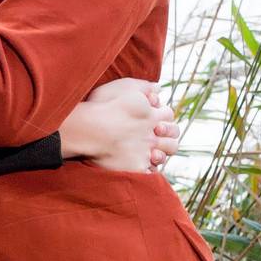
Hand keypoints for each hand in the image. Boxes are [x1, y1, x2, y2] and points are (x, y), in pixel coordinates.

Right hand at [61, 77, 178, 172]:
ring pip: (162, 156)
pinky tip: (140, 169)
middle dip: (167, 137)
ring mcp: (146, 153)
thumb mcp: (125, 87)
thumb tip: (158, 87)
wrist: (89, 129)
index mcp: (153, 115)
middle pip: (171, 138)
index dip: (162, 116)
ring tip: (149, 154)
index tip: (153, 118)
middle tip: (154, 136)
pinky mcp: (137, 168)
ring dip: (159, 155)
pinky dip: (147, 172)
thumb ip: (143, 87)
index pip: (168, 115)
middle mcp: (154, 135)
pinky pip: (148, 173)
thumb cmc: (104, 106)